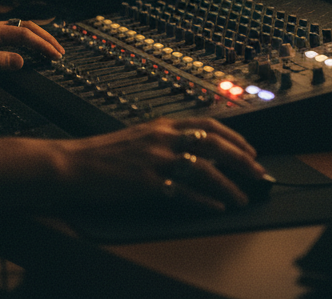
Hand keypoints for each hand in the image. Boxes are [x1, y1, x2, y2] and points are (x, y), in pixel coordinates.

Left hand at [0, 19, 64, 74]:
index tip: (56, 56)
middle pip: (27, 27)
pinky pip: (13, 34)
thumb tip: (21, 61)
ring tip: (50, 49)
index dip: (42, 45)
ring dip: (37, 37)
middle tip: (60, 52)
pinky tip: (29, 48)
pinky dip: (26, 40)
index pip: (25, 35)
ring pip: (20, 29)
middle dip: (45, 38)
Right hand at [58, 117, 271, 212]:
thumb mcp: (139, 137)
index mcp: (162, 125)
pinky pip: (185, 192)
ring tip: (243, 197)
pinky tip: (217, 206)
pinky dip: (205, 200)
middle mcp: (162, 138)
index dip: (234, 137)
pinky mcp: (148, 182)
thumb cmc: (103, 154)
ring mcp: (156, 159)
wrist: (73, 164)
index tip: (250, 150)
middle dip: (241, 159)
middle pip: (214, 144)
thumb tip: (193, 149)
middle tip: (258, 172)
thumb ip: (165, 139)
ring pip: (205, 168)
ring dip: (229, 184)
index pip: (208, 125)